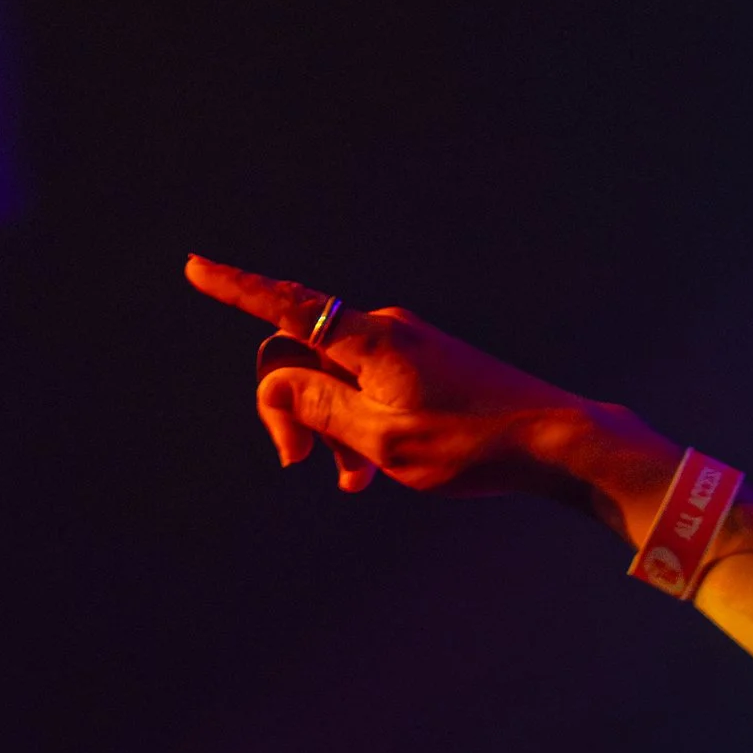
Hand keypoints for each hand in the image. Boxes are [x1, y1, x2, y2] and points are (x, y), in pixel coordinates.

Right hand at [183, 256, 680, 530]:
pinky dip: (360, 426)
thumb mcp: (386, 443)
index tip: (196, 269)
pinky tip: (374, 471)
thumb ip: (323, 410)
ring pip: (339, 381)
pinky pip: (371, 389)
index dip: (237, 292)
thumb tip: (279, 381)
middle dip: (292, 409)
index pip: (287, 307)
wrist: (556, 441)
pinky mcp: (428, 366)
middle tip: (301, 464)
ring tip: (353, 482)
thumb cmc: (474, 446)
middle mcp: (386, 330)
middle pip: (306, 356)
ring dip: (331, 429)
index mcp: (371, 340)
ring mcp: (409, 346)